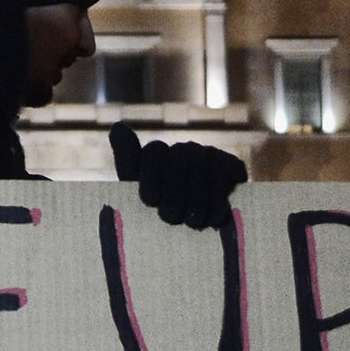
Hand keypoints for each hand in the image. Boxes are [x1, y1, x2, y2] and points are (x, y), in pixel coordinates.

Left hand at [110, 122, 246, 230]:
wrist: (206, 224)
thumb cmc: (167, 211)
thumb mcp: (141, 191)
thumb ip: (128, 161)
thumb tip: (117, 126)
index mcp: (158, 155)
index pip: (153, 153)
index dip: (151, 175)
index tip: (151, 199)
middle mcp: (183, 149)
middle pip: (178, 161)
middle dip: (174, 192)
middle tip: (171, 217)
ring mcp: (208, 155)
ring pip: (201, 171)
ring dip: (196, 201)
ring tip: (192, 222)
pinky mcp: (231, 165)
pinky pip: (222, 178)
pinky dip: (217, 201)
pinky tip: (213, 218)